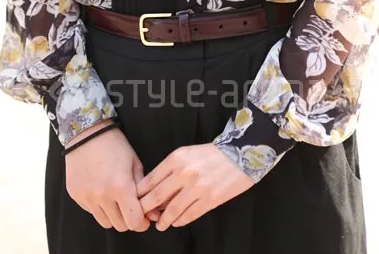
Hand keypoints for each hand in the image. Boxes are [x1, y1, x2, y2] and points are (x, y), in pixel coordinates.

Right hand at [65, 120, 152, 231]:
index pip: (134, 222)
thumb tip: (154, 214)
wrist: (87, 132)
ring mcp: (86, 197)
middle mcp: (102, 195)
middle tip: (131, 205)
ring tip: (116, 198)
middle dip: (129, 219)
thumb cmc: (116, 145)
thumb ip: (143, 190)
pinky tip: (101, 189)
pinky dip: (99, 206)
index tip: (144, 216)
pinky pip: (91, 211)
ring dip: (114, 215)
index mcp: (120, 187)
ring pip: (105, 222)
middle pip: (120, 226)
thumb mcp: (135, 163)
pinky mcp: (76, 195)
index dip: (142, 222)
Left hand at [137, 143, 253, 229]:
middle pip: (156, 196)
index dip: (140, 194)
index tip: (136, 201)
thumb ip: (170, 169)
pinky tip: (177, 222)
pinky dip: (180, 221)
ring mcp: (197, 188)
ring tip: (160, 224)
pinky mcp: (210, 200)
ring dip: (163, 220)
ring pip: (171, 210)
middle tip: (142, 216)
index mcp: (177, 158)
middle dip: (146, 209)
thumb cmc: (212, 154)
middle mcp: (184, 172)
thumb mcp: (187, 153)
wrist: (241, 154)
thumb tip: (156, 190)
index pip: (150, 180)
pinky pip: (189, 215)